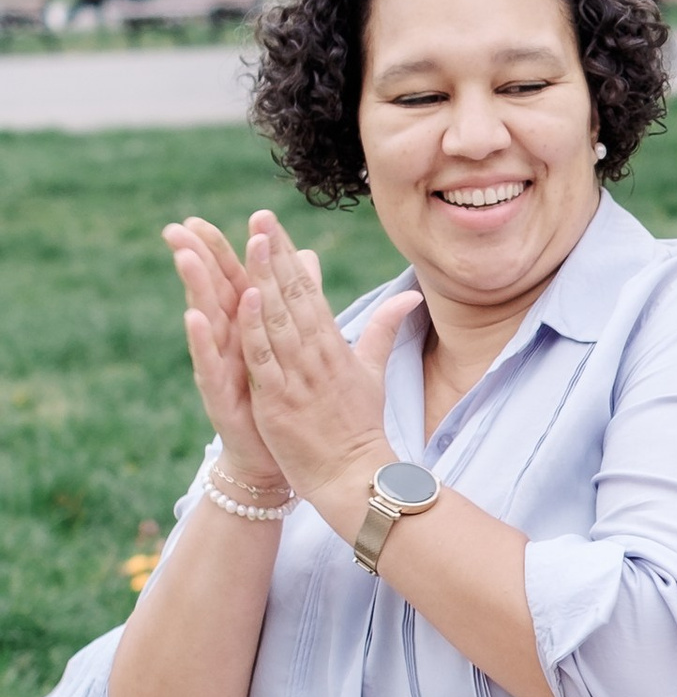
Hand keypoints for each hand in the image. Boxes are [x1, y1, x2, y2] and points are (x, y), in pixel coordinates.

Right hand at [163, 216, 281, 483]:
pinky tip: (194, 317)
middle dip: (197, 260)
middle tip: (178, 227)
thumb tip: (308, 255)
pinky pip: (209, 365)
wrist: (281, 456)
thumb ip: (301, 299)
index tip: (200, 217)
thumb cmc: (285, 397)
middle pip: (214, 293)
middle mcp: (231, 342)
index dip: (222, 249)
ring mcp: (223, 367)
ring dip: (197, 290)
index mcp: (250, 327)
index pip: (234, 278)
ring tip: (184, 257)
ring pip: (208, 322)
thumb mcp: (295, 341)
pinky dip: (203, 341)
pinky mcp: (221, 395)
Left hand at [234, 213, 419, 533]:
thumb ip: (385, 330)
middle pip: (293, 298)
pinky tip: (245, 300)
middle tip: (259, 219)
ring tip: (250, 245)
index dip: (290, 257)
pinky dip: (255, 330)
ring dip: (263, 281)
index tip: (271, 225)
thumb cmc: (361, 426)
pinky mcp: (280, 401)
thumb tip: (411, 298)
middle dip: (276, 256)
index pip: (309, 292)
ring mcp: (298, 378)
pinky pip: (265, 360)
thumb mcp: (373, 373)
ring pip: (278, 321)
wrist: (355, 476)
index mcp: (336, 347)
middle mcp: (317, 356)